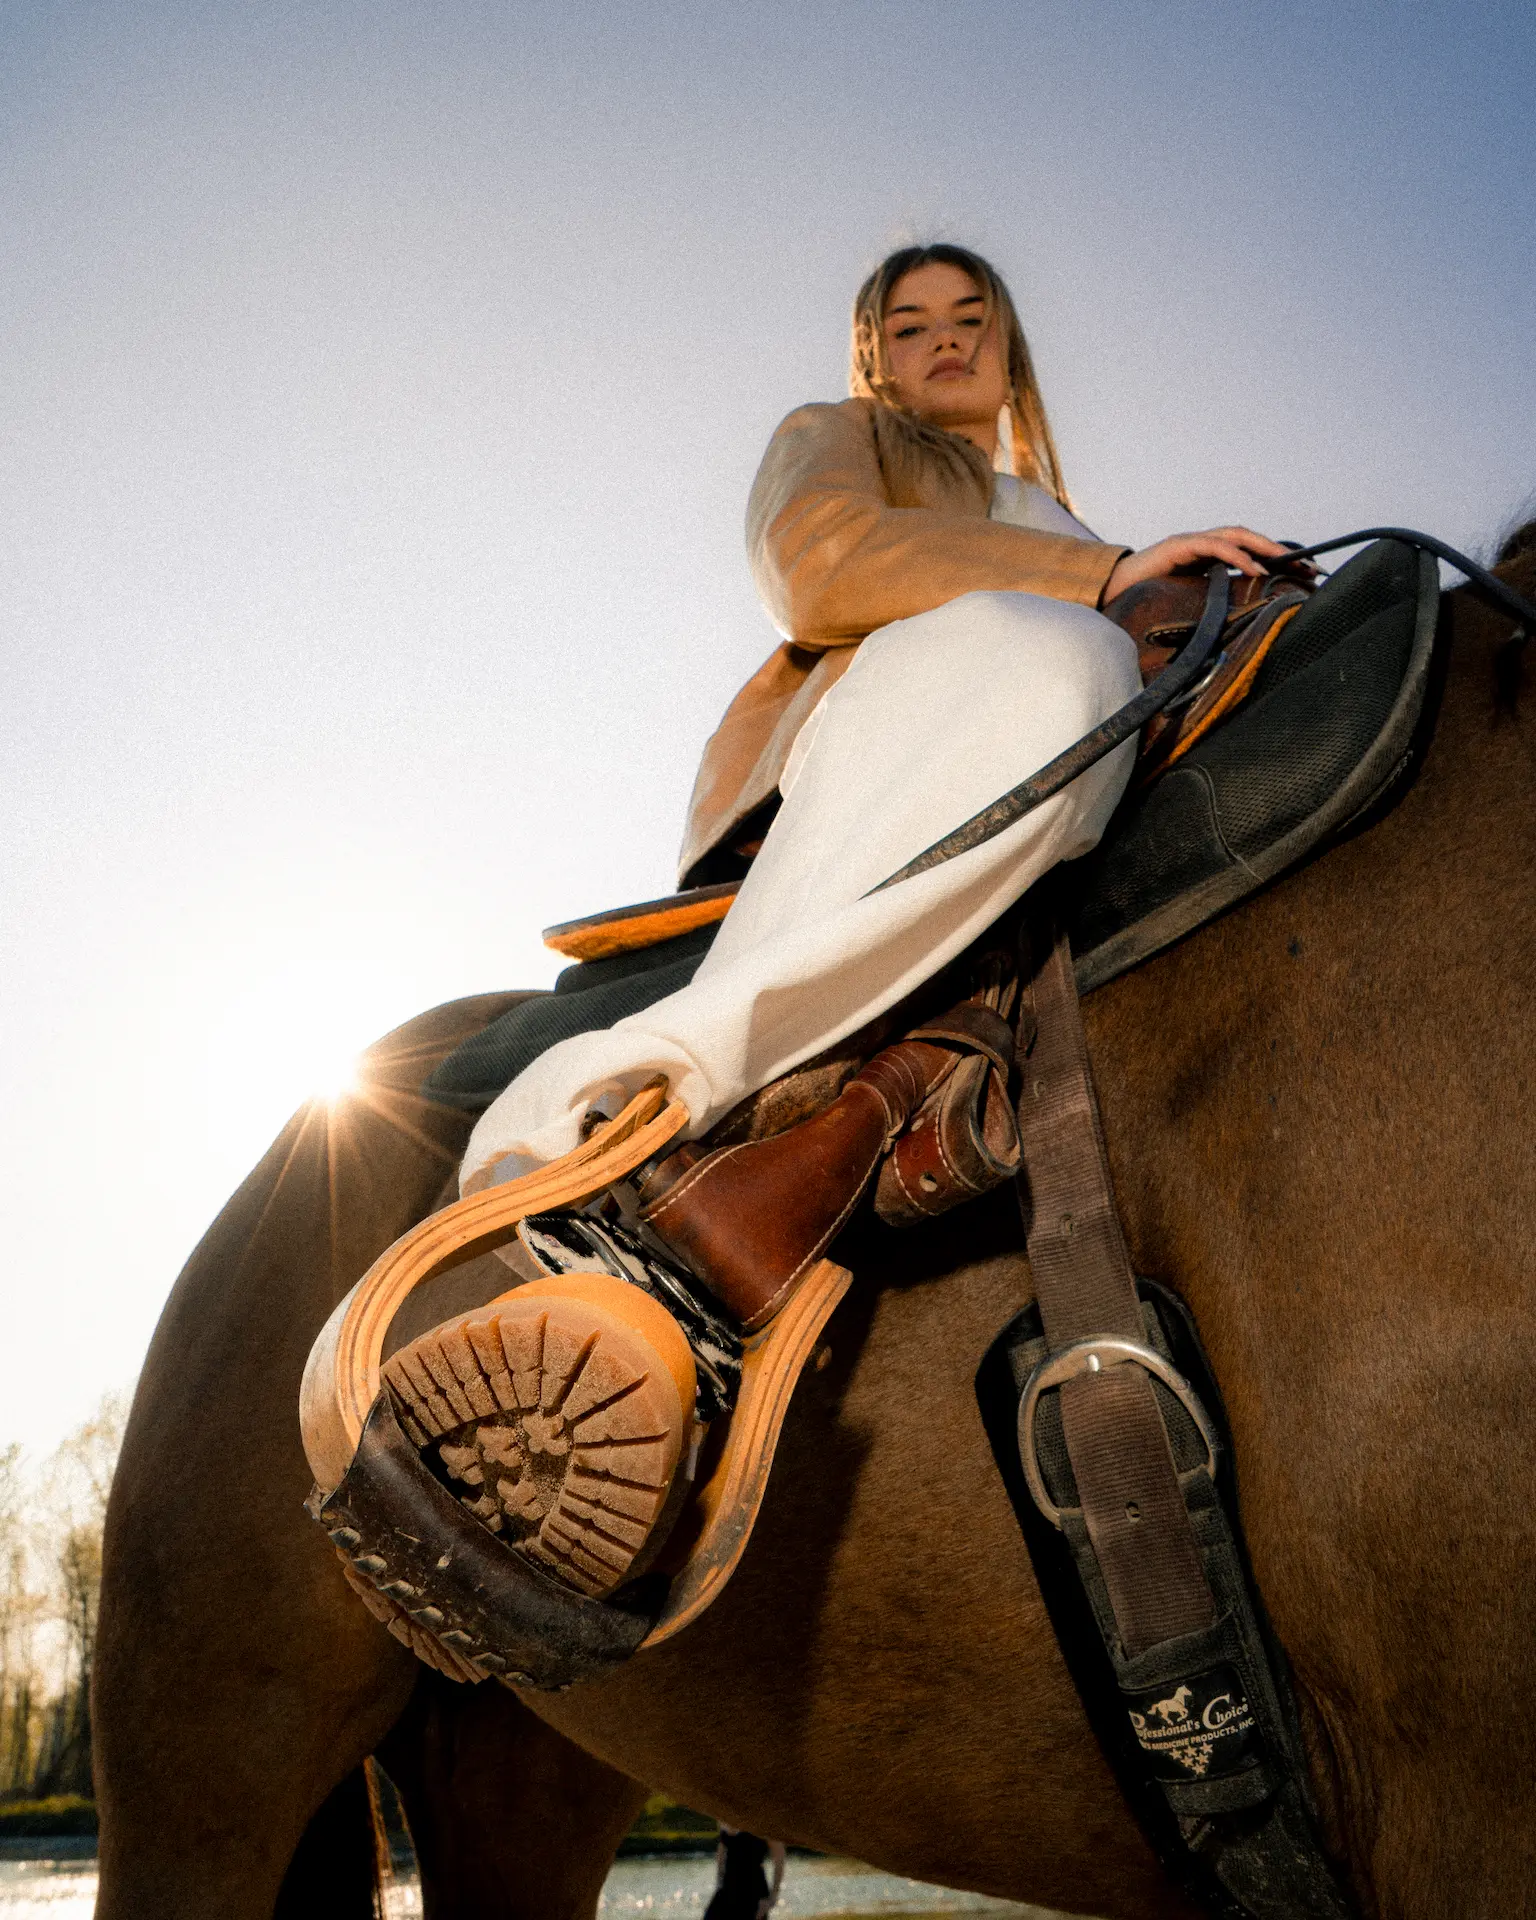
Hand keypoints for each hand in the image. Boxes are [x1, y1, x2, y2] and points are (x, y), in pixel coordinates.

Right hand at [1102, 526, 1296, 604]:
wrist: (1111, 591)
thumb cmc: (1149, 597)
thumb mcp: (1190, 601)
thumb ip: (1213, 601)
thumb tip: (1244, 620)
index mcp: (1210, 557)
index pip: (1252, 552)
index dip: (1280, 560)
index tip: (1308, 575)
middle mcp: (1205, 544)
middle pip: (1252, 539)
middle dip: (1283, 552)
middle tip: (1311, 568)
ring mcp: (1192, 542)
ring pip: (1238, 536)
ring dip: (1266, 548)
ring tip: (1288, 564)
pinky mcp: (1179, 546)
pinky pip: (1215, 546)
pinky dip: (1238, 555)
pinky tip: (1255, 569)